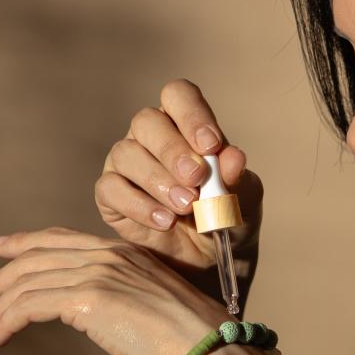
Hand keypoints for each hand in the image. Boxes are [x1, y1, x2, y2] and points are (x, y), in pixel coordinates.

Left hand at [0, 226, 230, 354]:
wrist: (211, 351)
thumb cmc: (193, 342)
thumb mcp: (154, 309)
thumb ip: (123, 302)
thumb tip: (96, 316)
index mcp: (126, 252)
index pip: (63, 239)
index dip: (27, 242)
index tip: (0, 250)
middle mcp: (109, 255)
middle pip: (38, 256)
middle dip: (1, 276)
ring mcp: (99, 273)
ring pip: (28, 282)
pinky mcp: (89, 298)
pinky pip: (29, 305)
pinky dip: (5, 320)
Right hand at [94, 79, 262, 302]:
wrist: (208, 260)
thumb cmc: (225, 216)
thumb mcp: (243, 198)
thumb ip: (238, 176)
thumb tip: (234, 157)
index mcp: (183, 123)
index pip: (178, 95)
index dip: (192, 115)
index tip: (211, 145)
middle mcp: (149, 136)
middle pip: (146, 121)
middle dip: (173, 150)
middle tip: (197, 179)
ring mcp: (125, 163)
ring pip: (127, 154)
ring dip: (159, 181)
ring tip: (186, 207)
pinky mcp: (110, 194)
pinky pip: (111, 189)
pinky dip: (140, 206)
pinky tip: (165, 222)